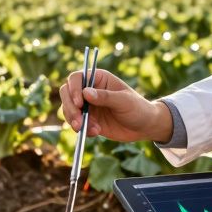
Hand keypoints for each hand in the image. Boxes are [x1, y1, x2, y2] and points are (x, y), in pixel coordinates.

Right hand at [58, 68, 172, 142]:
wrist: (144, 127)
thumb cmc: (138, 108)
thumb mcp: (124, 101)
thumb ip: (105, 97)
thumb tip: (86, 93)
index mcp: (98, 78)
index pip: (76, 78)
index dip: (73, 89)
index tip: (79, 103)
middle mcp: (90, 90)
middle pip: (67, 94)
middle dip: (70, 108)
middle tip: (78, 122)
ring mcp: (88, 105)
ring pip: (69, 110)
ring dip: (75, 121)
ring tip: (91, 130)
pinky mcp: (88, 119)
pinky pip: (76, 123)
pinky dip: (82, 129)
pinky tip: (96, 132)